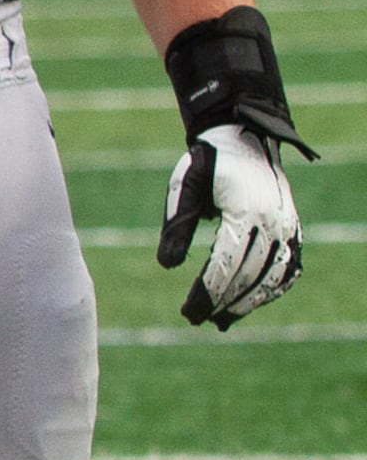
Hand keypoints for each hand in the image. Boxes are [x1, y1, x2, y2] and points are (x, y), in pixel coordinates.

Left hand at [160, 123, 304, 328]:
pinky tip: (251, 302)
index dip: (207, 292)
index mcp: (245, 210)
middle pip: (249, 274)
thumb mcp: (186, 187)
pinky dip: (273, 288)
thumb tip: (167, 265)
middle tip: (196, 319)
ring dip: (248, 301)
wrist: (244, 138)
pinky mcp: (292, 228)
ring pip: (273, 275)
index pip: (226, 263)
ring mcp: (287, 225)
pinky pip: (289, 266)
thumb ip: (178, 225)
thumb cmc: (208, 162)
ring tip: (220, 320)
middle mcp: (273, 221)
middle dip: (222, 301)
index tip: (188, 312)